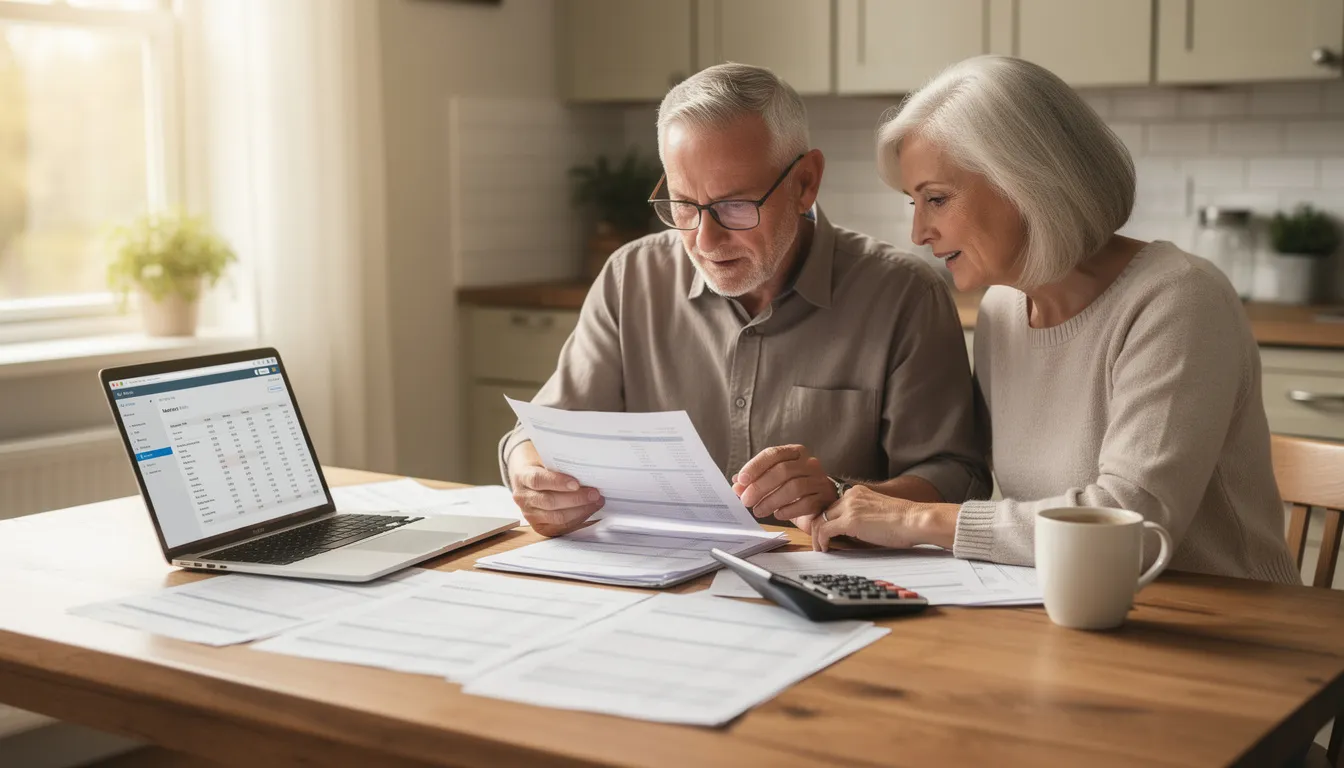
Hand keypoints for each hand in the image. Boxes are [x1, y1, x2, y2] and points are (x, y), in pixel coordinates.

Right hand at [506, 441, 603, 536]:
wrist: (529, 483)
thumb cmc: (543, 469)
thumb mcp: (545, 460)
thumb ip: (559, 464)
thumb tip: (586, 466)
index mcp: (522, 477)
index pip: (538, 480)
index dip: (557, 482)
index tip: (576, 483)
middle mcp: (523, 498)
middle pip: (550, 501)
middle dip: (576, 499)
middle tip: (595, 493)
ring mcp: (530, 515)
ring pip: (557, 517)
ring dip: (581, 510)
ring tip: (596, 502)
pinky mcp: (540, 527)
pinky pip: (561, 527)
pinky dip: (578, 519)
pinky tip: (589, 510)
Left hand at [732, 444, 836, 521]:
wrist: (820, 506)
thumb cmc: (792, 492)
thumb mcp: (772, 484)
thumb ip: (754, 482)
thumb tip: (737, 485)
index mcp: (795, 453)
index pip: (773, 454)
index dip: (755, 466)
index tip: (741, 480)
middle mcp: (810, 463)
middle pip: (783, 470)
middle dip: (760, 486)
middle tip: (746, 501)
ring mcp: (819, 480)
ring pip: (794, 487)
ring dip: (771, 500)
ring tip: (758, 511)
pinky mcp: (824, 498)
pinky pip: (806, 503)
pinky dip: (788, 510)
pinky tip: (777, 515)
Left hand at [811, 486, 956, 551]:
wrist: (916, 521)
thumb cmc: (904, 523)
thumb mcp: (878, 514)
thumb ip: (862, 519)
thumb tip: (849, 536)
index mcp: (857, 492)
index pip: (832, 506)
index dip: (826, 521)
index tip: (825, 535)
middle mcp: (851, 496)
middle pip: (823, 512)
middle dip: (817, 529)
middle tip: (819, 544)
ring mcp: (850, 507)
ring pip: (820, 521)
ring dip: (817, 537)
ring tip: (821, 549)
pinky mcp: (850, 520)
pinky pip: (824, 530)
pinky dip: (821, 541)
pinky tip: (825, 550)